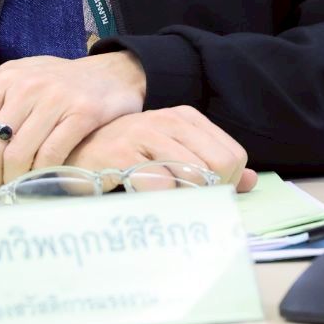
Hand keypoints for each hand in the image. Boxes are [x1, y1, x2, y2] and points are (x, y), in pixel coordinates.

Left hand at [0, 51, 147, 188]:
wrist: (113, 73)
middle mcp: (27, 87)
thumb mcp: (19, 71)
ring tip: (18, 184)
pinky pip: (50, 156)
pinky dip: (41, 174)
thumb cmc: (59, 79)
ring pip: (17, 156)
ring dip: (14, 180)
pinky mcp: (81, 114)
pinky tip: (42, 176)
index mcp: (6, 78)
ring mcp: (55, 100)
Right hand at [67, 107, 256, 192]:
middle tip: (189, 204)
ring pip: (194, 176)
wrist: (73, 152)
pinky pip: (160, 187)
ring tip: (168, 205)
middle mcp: (168, 120)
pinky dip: (161, 203)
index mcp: (186, 118)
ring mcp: (144, 135)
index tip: (204, 195)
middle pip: (220, 166)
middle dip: (211, 193)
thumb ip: (211, 165)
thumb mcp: (172, 154)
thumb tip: (251, 181)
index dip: (226, 184)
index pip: (234, 156)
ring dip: (187, 201)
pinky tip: (147, 203)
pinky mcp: (121, 156)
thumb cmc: (126, 156)